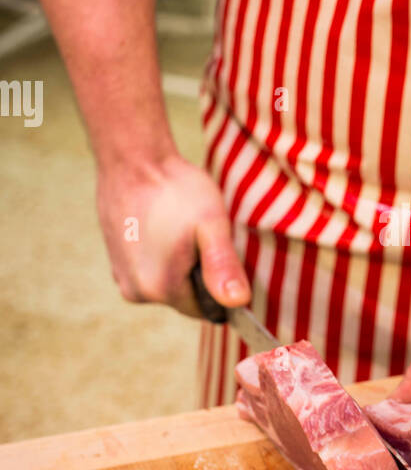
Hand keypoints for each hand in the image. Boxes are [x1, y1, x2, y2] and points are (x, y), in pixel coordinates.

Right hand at [96, 153, 249, 317]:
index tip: (216, 248)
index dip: (220, 282)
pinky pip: (151, 270)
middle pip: (186, 297)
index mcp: (161, 289)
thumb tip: (237, 302)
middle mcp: (136, 292)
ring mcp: (121, 278)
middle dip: (198, 272)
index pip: (207, 309)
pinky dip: (160, 255)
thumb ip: (223, 266)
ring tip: (178, 227)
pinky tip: (161, 226)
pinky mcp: (115, 263)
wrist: (132, 160)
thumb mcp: (211, 224)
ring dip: (179, 263)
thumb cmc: (176, 189)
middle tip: (197, 234)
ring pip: (168, 284)